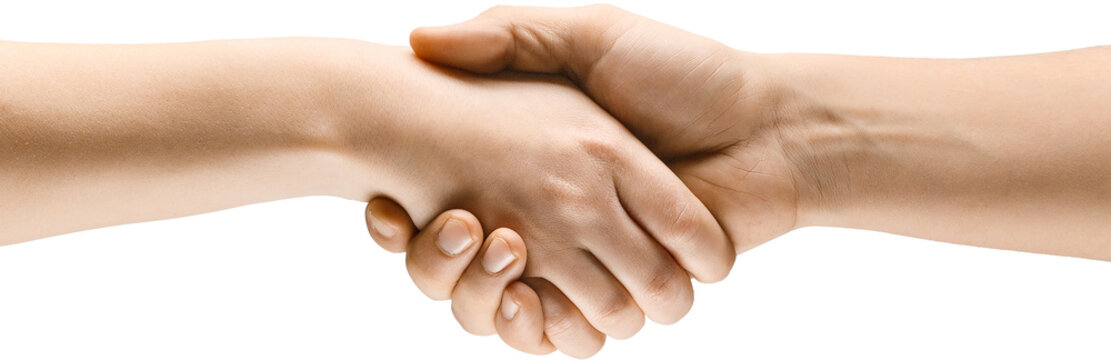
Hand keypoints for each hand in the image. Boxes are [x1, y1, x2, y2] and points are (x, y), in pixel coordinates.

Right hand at [396, 5, 810, 354]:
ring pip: (503, 306)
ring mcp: (586, 261)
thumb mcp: (590, 36)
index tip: (389, 204)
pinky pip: (560, 332)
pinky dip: (534, 327)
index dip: (410, 219)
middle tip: (447, 220)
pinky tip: (522, 292)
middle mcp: (556, 218)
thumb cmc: (684, 76)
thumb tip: (420, 41)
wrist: (771, 128)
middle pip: (465, 266)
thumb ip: (511, 34)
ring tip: (482, 239)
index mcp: (539, 166)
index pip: (450, 208)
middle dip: (437, 260)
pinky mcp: (621, 295)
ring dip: (478, 293)